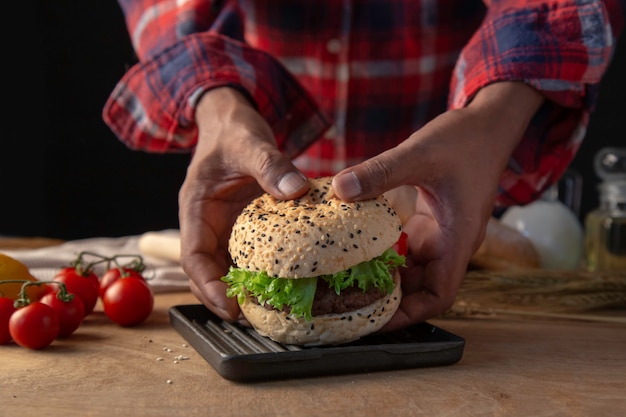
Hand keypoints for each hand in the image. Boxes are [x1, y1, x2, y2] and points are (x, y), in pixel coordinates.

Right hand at [178, 87, 309, 320]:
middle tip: (256, 318)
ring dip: (245, 288)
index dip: (207, 285)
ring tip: (272, 309)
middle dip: (226, 297)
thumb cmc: (233, 129)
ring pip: (229, 266)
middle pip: (209, 271)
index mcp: (196, 207)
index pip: (193, 256)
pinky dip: (262, 270)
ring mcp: (226, 226)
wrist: (234, 121)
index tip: (229, 306)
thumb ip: (270, 164)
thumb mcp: (250, 142)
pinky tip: (285, 282)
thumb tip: (296, 190)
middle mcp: (208, 223)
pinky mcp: (244, 225)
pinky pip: (250, 253)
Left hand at [332, 82, 543, 329]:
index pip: (439, 294)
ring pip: (414, 268)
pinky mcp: (432, 220)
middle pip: (422, 287)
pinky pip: (408, 246)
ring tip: (348, 280)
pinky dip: (387, 251)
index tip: (376, 321)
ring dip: (386, 275)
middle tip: (348, 301)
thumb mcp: (420, 153)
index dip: (410, 314)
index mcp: (458, 238)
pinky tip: (360, 246)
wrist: (488, 123)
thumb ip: (381, 171)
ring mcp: (442, 232)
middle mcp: (450, 242)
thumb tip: (340, 189)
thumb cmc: (466, 140)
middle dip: (390, 299)